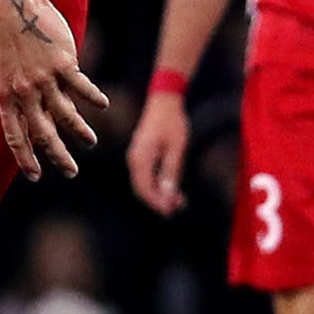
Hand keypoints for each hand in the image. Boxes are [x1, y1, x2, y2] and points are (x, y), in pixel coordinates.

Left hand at [0, 0, 107, 178]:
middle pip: (43, 132)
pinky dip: (93, 98)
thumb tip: (41, 118)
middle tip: (71, 172)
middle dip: (58, 156)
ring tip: (91, 143)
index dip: (25, 158)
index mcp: (5, 95)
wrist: (14, 7)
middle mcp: (24, 91)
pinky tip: (103, 106)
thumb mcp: (5, 72)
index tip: (35, 176)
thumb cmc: (10, 40)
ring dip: (80, 132)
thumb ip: (21, 96)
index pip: (15, 136)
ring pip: (66, 114)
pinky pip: (81, 87)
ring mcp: (44, 78)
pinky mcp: (63, 63)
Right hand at [128, 89, 189, 213]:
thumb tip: (168, 194)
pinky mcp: (142, 156)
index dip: (157, 203)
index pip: (144, 188)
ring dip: (159, 195)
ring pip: (144, 184)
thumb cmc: (172, 123)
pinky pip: (147, 176)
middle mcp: (134, 160)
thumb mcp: (177, 148)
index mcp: (140, 158)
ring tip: (179, 202)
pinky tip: (173, 189)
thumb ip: (171, 171)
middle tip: (178, 209)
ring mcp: (136, 158)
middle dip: (159, 201)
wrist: (164, 101)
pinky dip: (158, 185)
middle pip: (142, 189)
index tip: (171, 211)